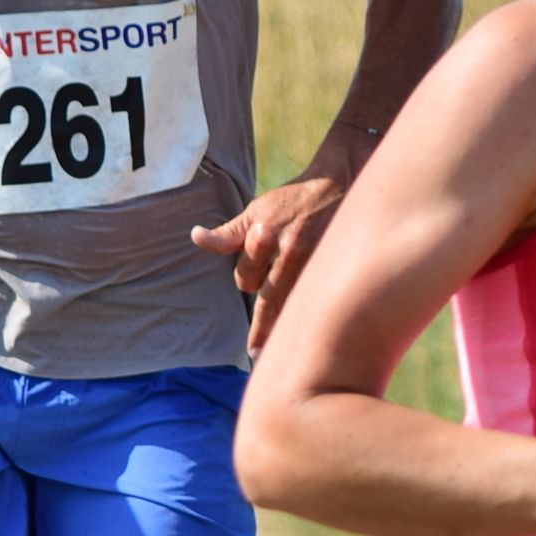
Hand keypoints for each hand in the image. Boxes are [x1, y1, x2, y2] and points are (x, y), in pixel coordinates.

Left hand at [191, 171, 343, 353]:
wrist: (339, 183)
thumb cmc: (293, 201)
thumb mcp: (256, 211)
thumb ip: (229, 234)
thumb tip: (196, 237)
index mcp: (262, 235)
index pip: (244, 280)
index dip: (249, 282)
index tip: (255, 285)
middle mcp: (287, 249)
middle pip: (268, 301)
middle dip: (264, 322)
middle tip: (256, 351)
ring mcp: (315, 260)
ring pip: (292, 304)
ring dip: (286, 320)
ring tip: (275, 351)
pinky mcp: (336, 266)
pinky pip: (316, 300)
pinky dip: (310, 314)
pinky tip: (310, 331)